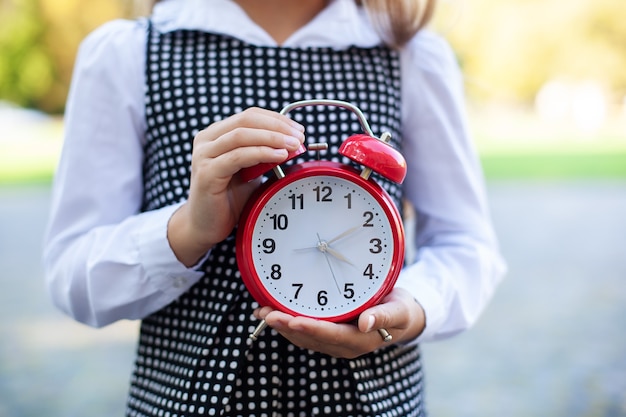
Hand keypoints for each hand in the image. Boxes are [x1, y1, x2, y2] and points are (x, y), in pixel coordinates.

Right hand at [168, 107, 304, 265]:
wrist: (206, 225)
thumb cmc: (228, 198)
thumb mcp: (251, 170)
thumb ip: (265, 155)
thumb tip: (292, 143)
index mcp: (216, 135)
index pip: (250, 115)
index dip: (276, 119)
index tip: (298, 129)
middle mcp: (207, 140)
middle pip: (246, 120)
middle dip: (278, 126)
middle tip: (299, 137)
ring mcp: (204, 155)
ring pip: (242, 135)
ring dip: (272, 138)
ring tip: (293, 146)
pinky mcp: (207, 173)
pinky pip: (238, 156)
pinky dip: (262, 153)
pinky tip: (279, 157)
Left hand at [254, 288, 425, 358]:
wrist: (402, 316)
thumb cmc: (401, 310)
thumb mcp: (399, 310)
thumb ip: (383, 316)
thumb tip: (366, 323)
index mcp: (360, 340)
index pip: (330, 335)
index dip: (309, 328)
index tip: (290, 318)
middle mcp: (343, 344)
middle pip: (310, 338)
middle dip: (286, 326)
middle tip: (266, 313)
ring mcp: (334, 341)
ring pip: (303, 337)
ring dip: (282, 325)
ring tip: (261, 312)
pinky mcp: (328, 333)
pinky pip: (304, 332)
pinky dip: (287, 322)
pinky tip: (272, 312)